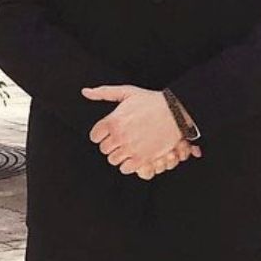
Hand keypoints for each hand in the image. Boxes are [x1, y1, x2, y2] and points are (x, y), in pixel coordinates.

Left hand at [82, 85, 196, 175]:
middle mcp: (119, 136)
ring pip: (113, 160)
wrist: (175, 112)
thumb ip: (103, 93)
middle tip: (120, 140)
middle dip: (111, 145)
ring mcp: (131, 149)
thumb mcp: (126, 92)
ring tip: (127, 148)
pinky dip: (128, 165)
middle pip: (104, 149)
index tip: (108, 133)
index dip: (100, 134)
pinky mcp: (143, 158)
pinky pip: (126, 169)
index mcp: (113, 121)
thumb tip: (86, 92)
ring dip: (119, 155)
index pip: (94, 136)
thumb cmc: (152, 101)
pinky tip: (133, 156)